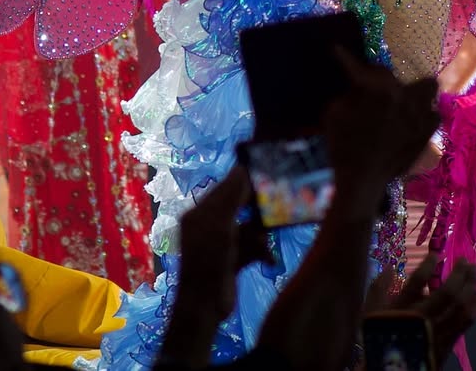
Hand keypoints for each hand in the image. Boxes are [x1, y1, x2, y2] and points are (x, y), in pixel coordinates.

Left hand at [172, 165, 265, 330]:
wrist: (204, 308)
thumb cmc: (208, 262)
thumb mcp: (220, 226)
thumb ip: (231, 197)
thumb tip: (242, 168)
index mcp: (200, 213)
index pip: (225, 188)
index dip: (244, 182)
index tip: (267, 176)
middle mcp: (209, 224)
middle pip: (239, 207)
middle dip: (256, 210)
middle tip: (276, 207)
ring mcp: (222, 242)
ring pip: (248, 227)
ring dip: (260, 234)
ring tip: (265, 241)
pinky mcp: (233, 259)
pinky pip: (251, 246)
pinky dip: (260, 251)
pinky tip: (268, 258)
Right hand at [322, 50, 439, 217]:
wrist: (361, 181)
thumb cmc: (343, 146)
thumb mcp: (334, 112)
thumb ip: (349, 93)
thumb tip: (357, 86)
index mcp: (379, 89)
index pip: (362, 67)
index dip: (346, 59)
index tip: (336, 50)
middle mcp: (404, 96)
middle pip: (394, 73)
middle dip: (384, 78)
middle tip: (374, 88)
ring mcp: (419, 115)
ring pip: (428, 88)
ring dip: (413, 92)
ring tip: (400, 102)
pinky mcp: (426, 134)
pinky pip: (432, 114)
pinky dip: (423, 114)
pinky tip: (411, 120)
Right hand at [381, 254, 475, 366]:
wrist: (391, 369)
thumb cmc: (380, 336)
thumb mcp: (371, 312)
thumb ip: (379, 287)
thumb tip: (391, 267)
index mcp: (402, 309)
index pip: (417, 282)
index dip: (428, 266)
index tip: (435, 254)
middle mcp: (423, 319)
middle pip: (448, 293)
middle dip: (460, 273)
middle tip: (465, 260)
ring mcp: (438, 332)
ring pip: (461, 307)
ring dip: (471, 286)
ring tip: (474, 272)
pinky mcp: (447, 343)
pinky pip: (465, 322)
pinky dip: (473, 305)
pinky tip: (474, 294)